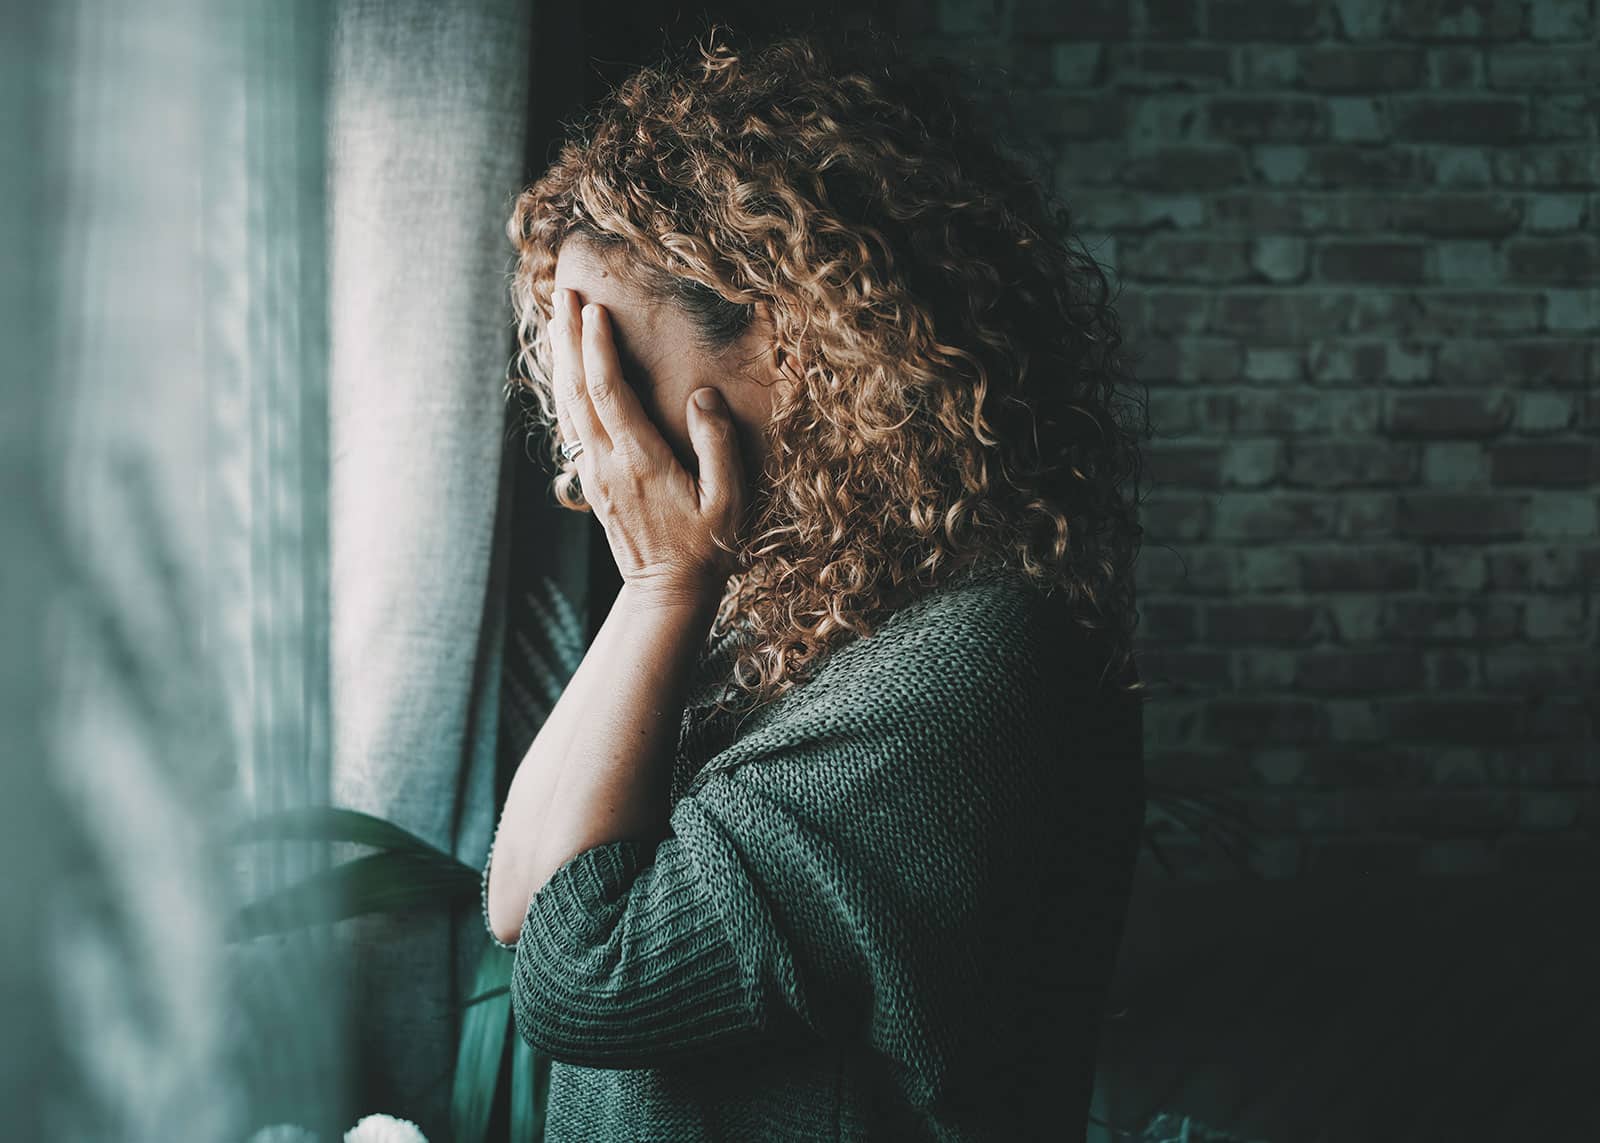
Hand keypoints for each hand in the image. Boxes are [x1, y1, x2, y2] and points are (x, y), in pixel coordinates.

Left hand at [548, 287, 748, 602]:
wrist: (669, 592)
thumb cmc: (707, 546)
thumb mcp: (729, 500)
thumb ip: (717, 445)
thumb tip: (701, 396)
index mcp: (640, 461)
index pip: (609, 392)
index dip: (597, 348)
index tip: (594, 309)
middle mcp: (607, 464)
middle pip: (576, 390)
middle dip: (567, 338)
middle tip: (562, 293)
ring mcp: (594, 473)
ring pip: (566, 405)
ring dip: (559, 358)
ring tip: (555, 317)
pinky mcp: (592, 481)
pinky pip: (569, 425)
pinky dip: (562, 389)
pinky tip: (563, 369)